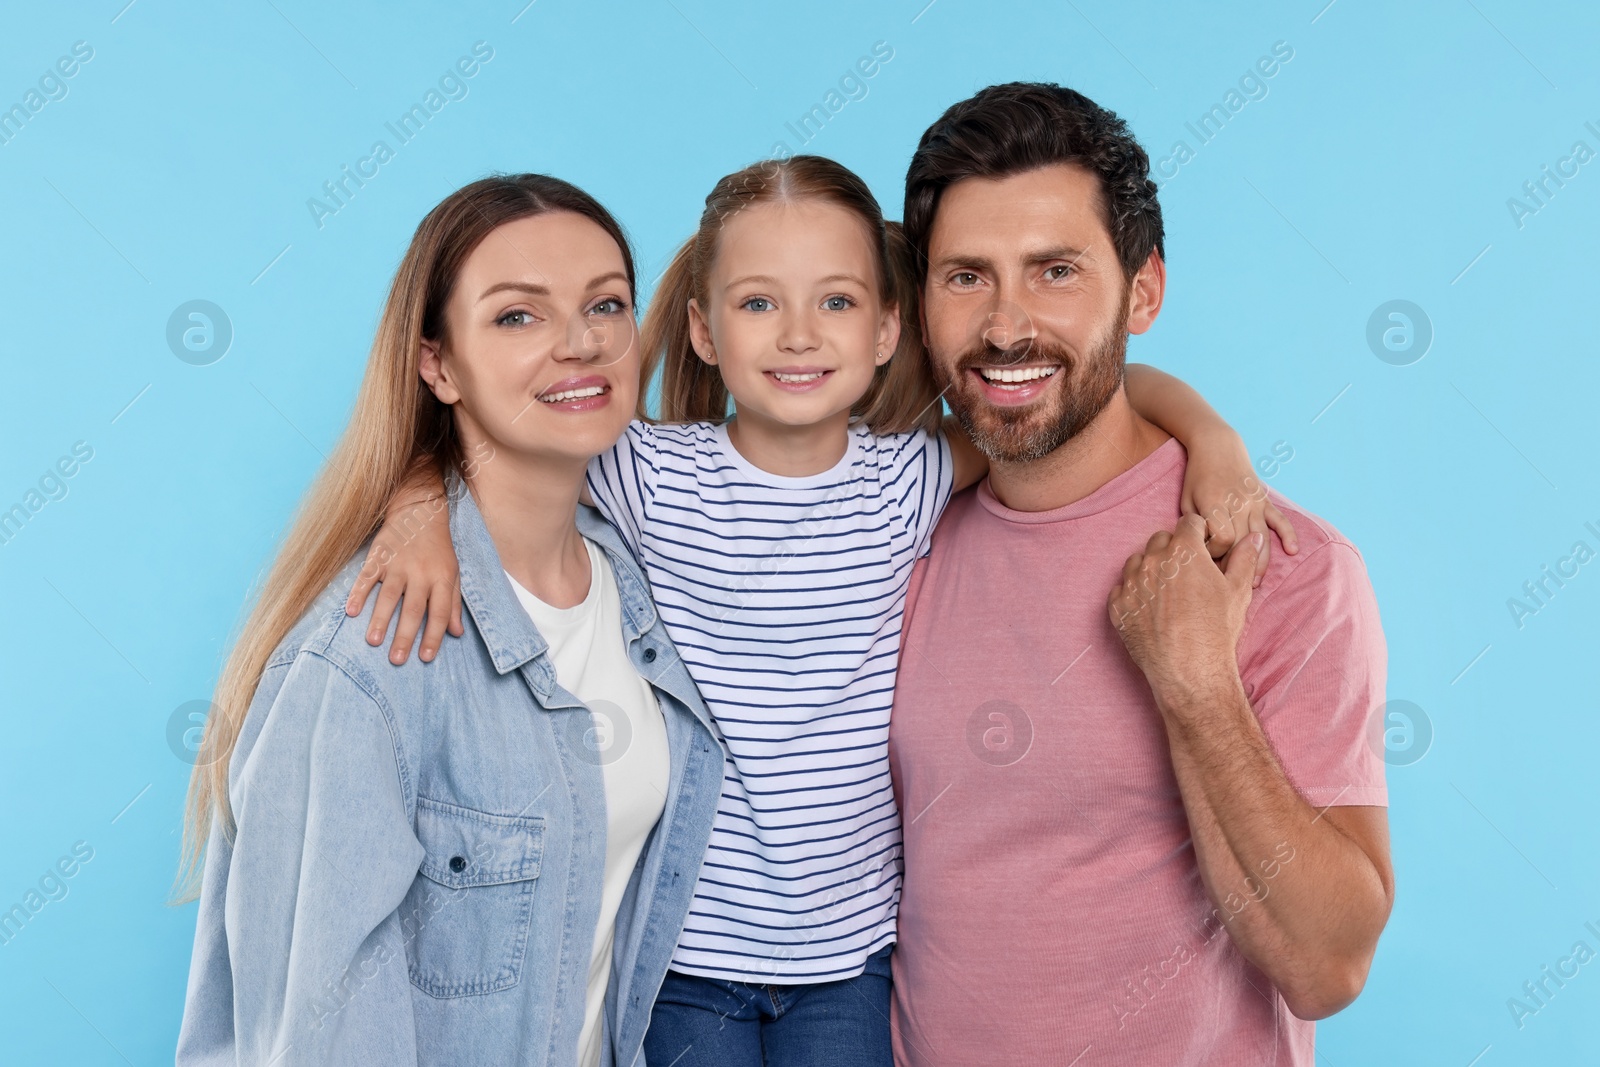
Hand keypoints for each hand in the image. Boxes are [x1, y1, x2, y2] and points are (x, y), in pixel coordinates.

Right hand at [345, 490, 462, 663]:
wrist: (420, 510)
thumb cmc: (439, 548)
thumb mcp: (453, 573)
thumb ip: (453, 603)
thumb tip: (456, 633)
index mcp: (442, 578)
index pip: (439, 612)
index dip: (433, 636)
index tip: (425, 657)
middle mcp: (421, 573)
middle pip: (413, 609)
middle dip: (404, 636)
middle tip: (396, 660)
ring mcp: (398, 564)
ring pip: (389, 595)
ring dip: (381, 619)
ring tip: (373, 642)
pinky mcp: (379, 556)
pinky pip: (367, 577)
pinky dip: (358, 593)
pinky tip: (351, 611)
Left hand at [1108, 515, 1259, 714]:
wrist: (1190, 669)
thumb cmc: (1217, 629)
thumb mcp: (1238, 590)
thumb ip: (1244, 558)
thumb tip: (1251, 538)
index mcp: (1183, 550)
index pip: (1188, 523)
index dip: (1197, 533)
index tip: (1201, 547)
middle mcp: (1153, 560)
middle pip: (1161, 539)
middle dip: (1173, 550)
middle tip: (1186, 573)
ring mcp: (1131, 583)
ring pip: (1137, 561)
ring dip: (1150, 569)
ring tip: (1167, 592)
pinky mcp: (1117, 605)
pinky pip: (1121, 588)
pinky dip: (1133, 593)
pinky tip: (1150, 608)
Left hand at [1181, 430, 1297, 586]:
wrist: (1217, 447)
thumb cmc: (1197, 478)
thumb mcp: (1187, 500)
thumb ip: (1194, 526)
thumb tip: (1201, 556)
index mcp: (1215, 503)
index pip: (1222, 538)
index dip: (1215, 553)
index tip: (1207, 558)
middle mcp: (1238, 502)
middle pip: (1243, 541)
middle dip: (1237, 565)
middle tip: (1232, 585)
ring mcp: (1254, 501)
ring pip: (1261, 536)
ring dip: (1260, 561)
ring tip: (1256, 583)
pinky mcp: (1265, 499)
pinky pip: (1279, 519)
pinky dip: (1288, 534)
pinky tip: (1292, 550)